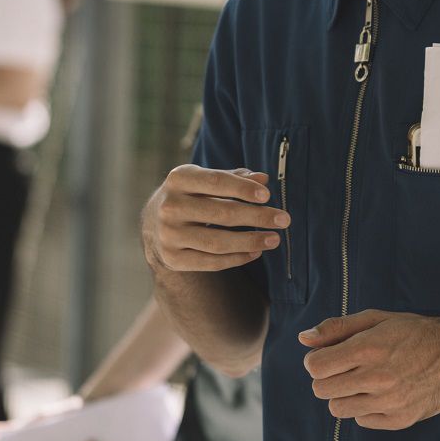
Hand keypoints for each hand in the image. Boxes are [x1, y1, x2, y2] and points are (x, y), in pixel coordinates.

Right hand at [142, 165, 289, 273]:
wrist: (155, 224)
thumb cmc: (191, 195)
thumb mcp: (206, 180)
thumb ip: (234, 178)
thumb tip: (263, 179)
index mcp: (178, 179)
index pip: (216, 182)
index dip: (243, 189)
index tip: (268, 195)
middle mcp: (169, 207)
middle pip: (221, 213)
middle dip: (257, 217)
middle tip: (284, 219)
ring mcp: (169, 235)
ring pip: (218, 242)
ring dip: (251, 241)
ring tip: (274, 239)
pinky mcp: (173, 259)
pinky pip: (211, 262)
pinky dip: (237, 258)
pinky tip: (256, 252)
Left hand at [300, 310, 439, 429]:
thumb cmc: (414, 332)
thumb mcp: (377, 319)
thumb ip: (338, 327)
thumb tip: (303, 339)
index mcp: (368, 348)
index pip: (315, 367)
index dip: (317, 361)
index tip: (329, 357)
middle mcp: (378, 377)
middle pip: (322, 389)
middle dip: (329, 378)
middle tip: (347, 368)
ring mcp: (390, 401)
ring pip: (338, 409)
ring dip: (344, 395)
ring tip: (363, 381)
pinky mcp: (400, 419)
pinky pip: (362, 420)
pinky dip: (365, 409)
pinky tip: (381, 393)